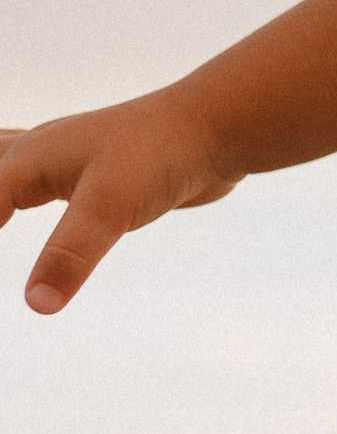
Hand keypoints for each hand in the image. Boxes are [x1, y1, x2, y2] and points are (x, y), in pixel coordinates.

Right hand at [0, 89, 243, 313]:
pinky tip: (30, 198)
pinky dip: (14, 190)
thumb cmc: (161, 154)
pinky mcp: (93, 173)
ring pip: (4, 167)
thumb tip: (36, 306)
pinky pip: (37, 182)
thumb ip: (70, 254)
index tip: (0, 289)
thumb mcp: (110, 207)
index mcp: (27, 159)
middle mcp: (37, 153)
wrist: (218, 127)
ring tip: (0, 212)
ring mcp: (64, 159)